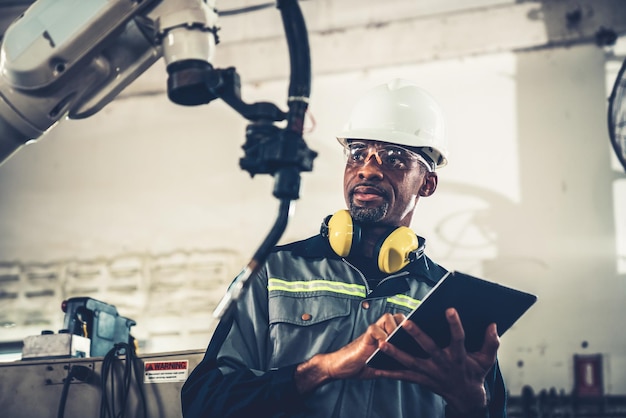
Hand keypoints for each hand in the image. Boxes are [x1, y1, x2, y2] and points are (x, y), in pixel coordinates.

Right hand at [294, 312, 403, 392]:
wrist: (339, 367)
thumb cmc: (360, 366)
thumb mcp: (381, 366)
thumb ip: (393, 363)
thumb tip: (412, 367)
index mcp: (386, 337)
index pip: (402, 323)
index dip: (410, 326)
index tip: (417, 334)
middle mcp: (380, 332)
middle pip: (397, 316)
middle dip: (404, 324)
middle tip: (407, 336)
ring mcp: (372, 334)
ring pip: (387, 318)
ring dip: (394, 328)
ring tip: (395, 340)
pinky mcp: (364, 338)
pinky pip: (374, 330)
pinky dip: (381, 336)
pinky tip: (383, 346)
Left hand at [371, 308, 499, 412]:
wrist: (466, 398)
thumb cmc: (475, 373)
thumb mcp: (487, 360)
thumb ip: (491, 343)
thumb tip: (494, 325)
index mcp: (459, 356)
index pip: (458, 338)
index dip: (455, 324)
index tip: (450, 309)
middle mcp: (443, 364)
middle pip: (429, 348)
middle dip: (417, 335)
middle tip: (406, 322)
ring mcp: (430, 373)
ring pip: (411, 362)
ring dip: (396, 353)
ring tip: (383, 343)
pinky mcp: (421, 379)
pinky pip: (403, 376)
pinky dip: (388, 372)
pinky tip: (375, 367)